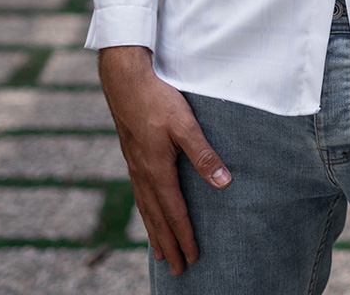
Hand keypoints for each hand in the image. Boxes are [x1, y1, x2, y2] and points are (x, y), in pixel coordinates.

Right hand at [98, 46, 230, 274]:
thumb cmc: (157, 99)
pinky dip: (145, 211)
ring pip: (145, 207)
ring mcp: (134, 164)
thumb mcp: (185, 125)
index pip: (174, 212)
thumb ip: (204, 155)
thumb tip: (224, 183)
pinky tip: (149, 210)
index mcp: (157, 170)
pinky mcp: (131, 154)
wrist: (125, 79)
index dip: (185, 236)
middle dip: (168, 244)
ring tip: (160, 252)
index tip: (193, 258)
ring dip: (154, 231)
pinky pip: (139, 193)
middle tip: (177, 270)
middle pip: (157, 217)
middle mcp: (143, 173)